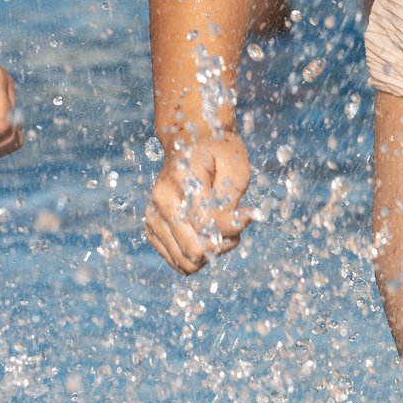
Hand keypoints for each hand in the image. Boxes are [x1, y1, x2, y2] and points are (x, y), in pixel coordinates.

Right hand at [144, 124, 251, 276]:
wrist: (190, 141)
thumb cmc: (218, 152)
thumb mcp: (235, 167)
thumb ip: (232, 200)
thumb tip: (233, 229)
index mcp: (181, 179)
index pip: (208, 223)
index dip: (235, 226)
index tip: (250, 213)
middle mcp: (161, 201)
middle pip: (195, 250)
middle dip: (223, 243)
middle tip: (236, 223)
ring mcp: (153, 217)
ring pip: (186, 261)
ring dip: (212, 252)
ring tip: (222, 229)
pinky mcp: (152, 229)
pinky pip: (178, 261)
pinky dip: (198, 255)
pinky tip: (207, 234)